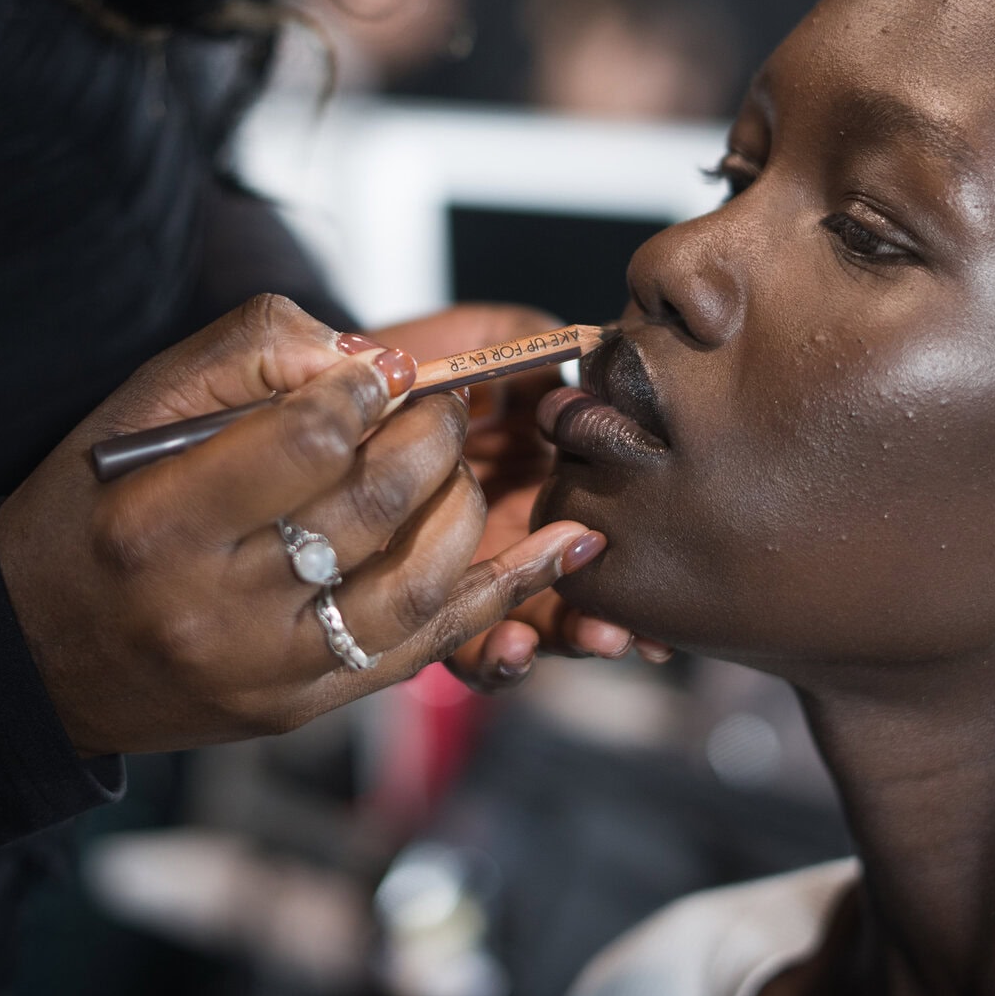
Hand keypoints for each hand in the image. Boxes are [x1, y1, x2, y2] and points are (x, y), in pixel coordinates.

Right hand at [0, 294, 608, 755]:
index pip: (308, 438)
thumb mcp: (140, 408)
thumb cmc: (89, 510)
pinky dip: (505, 591)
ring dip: (464, 500)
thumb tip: (372, 360)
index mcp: (160, 523)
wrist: (38, 653)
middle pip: (375, 502)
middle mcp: (215, 609)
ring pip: (419, 576)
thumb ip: (253, 354)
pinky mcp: (306, 707)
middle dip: (431, 433)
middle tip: (438, 404)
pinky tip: (562, 548)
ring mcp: (269, 671)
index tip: (381, 372)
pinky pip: (428, 644)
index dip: (365, 389)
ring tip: (457, 462)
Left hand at [370, 305, 671, 688]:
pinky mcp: (425, 602)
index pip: (602, 516)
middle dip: (612, 614)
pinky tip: (511, 647)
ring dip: (567, 638)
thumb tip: (597, 354)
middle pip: (580, 585)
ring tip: (594, 638)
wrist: (327, 393)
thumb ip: (532, 345)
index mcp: (544, 472)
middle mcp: (517, 529)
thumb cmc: (404, 361)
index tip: (666, 562)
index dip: (640, 547)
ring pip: (534, 621)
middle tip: (629, 627)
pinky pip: (464, 644)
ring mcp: (474, 570)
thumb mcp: (477, 339)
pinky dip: (495, 656)